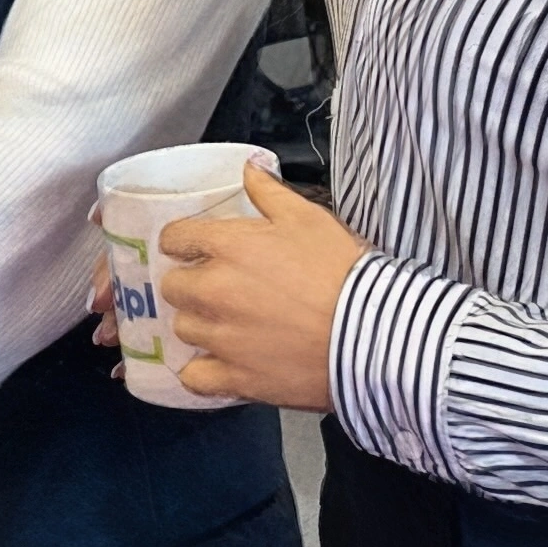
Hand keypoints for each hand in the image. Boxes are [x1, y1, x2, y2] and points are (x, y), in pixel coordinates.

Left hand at [154, 160, 366, 410]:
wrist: (373, 333)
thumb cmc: (343, 272)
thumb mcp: (309, 218)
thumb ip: (268, 191)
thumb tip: (249, 167)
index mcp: (227, 246)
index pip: (174, 238)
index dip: (184, 243)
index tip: (195, 250)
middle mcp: (213, 291)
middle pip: (173, 286)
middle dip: (191, 285)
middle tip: (220, 288)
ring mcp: (221, 337)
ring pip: (183, 329)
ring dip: (199, 325)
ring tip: (228, 326)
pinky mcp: (235, 378)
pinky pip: (195, 378)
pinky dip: (201, 373)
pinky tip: (220, 365)